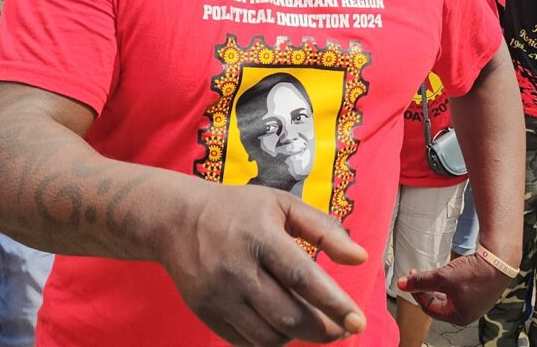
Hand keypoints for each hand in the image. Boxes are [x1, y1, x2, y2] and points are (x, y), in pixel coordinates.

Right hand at [161, 182, 368, 344]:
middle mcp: (237, 269)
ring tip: (312, 322)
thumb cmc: (239, 210)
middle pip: (288, 315)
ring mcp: (219, 295)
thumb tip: (360, 258)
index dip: (333, 303)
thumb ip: (324, 229)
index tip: (357, 321)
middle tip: (344, 329)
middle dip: (323, 330)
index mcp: (260, 236)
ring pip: (269, 335)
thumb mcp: (282, 204)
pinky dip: (272, 341)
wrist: (176, 220)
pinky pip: (247, 342)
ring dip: (298, 336)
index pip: (302, 277)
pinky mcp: (206, 313)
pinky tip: (283, 326)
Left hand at [399, 247, 511, 324]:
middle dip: (427, 288)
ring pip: (449, 296)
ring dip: (438, 284)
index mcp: (458, 316)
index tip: (411, 278)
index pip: (430, 308)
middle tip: (417, 274)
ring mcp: (476, 303)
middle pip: (439, 303)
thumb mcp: (442, 277)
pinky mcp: (481, 292)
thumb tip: (401, 284)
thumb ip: (421, 281)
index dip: (417, 293)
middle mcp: (468, 313)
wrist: (499, 260)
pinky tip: (448, 271)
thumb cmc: (473, 273)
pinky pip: (459, 290)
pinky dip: (450, 282)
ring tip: (433, 272)